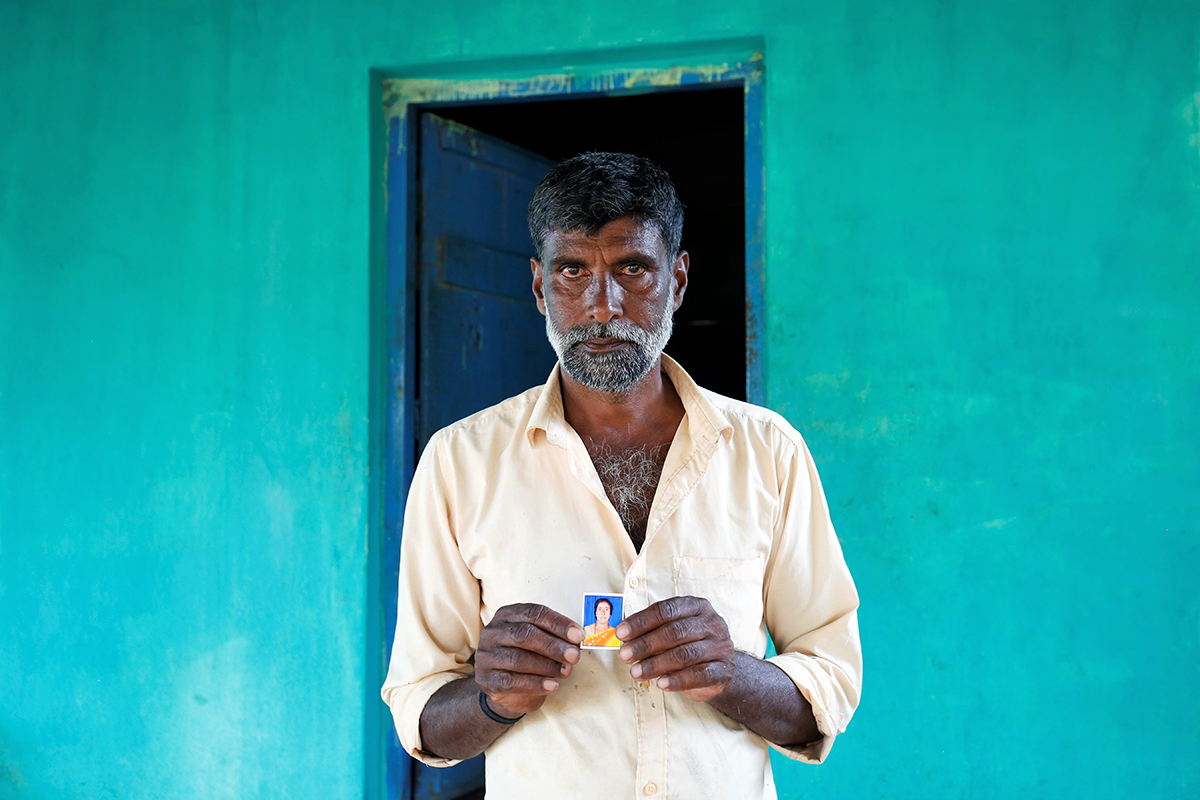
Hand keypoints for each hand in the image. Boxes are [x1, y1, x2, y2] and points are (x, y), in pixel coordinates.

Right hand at [475, 603, 582, 716]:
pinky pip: (512, 681)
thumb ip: (555, 637)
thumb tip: (576, 640)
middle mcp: (493, 632)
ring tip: (565, 671)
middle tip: (574, 655)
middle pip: (525, 634)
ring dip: (547, 665)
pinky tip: (552, 685)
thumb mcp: (539, 642)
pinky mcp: (487, 679)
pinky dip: (535, 684)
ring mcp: (486, 656)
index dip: (558, 623)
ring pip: (518, 658)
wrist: (506, 689)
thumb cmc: (527, 658)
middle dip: (553, 645)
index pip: (534, 613)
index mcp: (507, 615)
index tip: (578, 635)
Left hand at [616, 596, 736, 701]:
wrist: (720, 669)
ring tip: (636, 672)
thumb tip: (623, 636)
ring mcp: (720, 646)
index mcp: (696, 606)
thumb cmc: (689, 645)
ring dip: (656, 664)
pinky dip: (678, 680)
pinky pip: (700, 675)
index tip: (621, 633)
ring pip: (685, 654)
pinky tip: (661, 684)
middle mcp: (712, 622)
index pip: (666, 610)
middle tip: (625, 655)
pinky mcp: (724, 669)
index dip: (641, 621)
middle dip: (645, 644)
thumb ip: (651, 631)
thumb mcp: (672, 631)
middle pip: (675, 632)